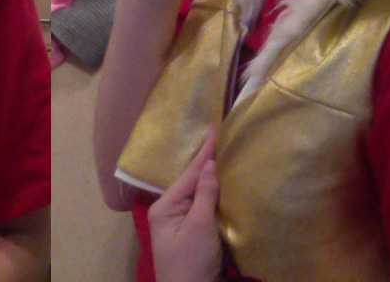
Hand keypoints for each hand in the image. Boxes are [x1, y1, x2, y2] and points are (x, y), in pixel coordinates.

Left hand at [148, 125, 222, 281]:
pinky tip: (224, 185)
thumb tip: (209, 165)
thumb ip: (204, 195)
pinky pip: (204, 208)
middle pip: (192, 181)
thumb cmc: (191, 263)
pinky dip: (215, 195)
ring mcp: (181, 224)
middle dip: (207, 161)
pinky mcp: (193, 235)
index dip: (205, 150)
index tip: (215, 127)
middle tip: (221, 137)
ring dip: (212, 177)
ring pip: (199, 193)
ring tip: (223, 154)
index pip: (190, 173)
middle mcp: (170, 211)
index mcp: (165, 207)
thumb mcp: (199, 227)